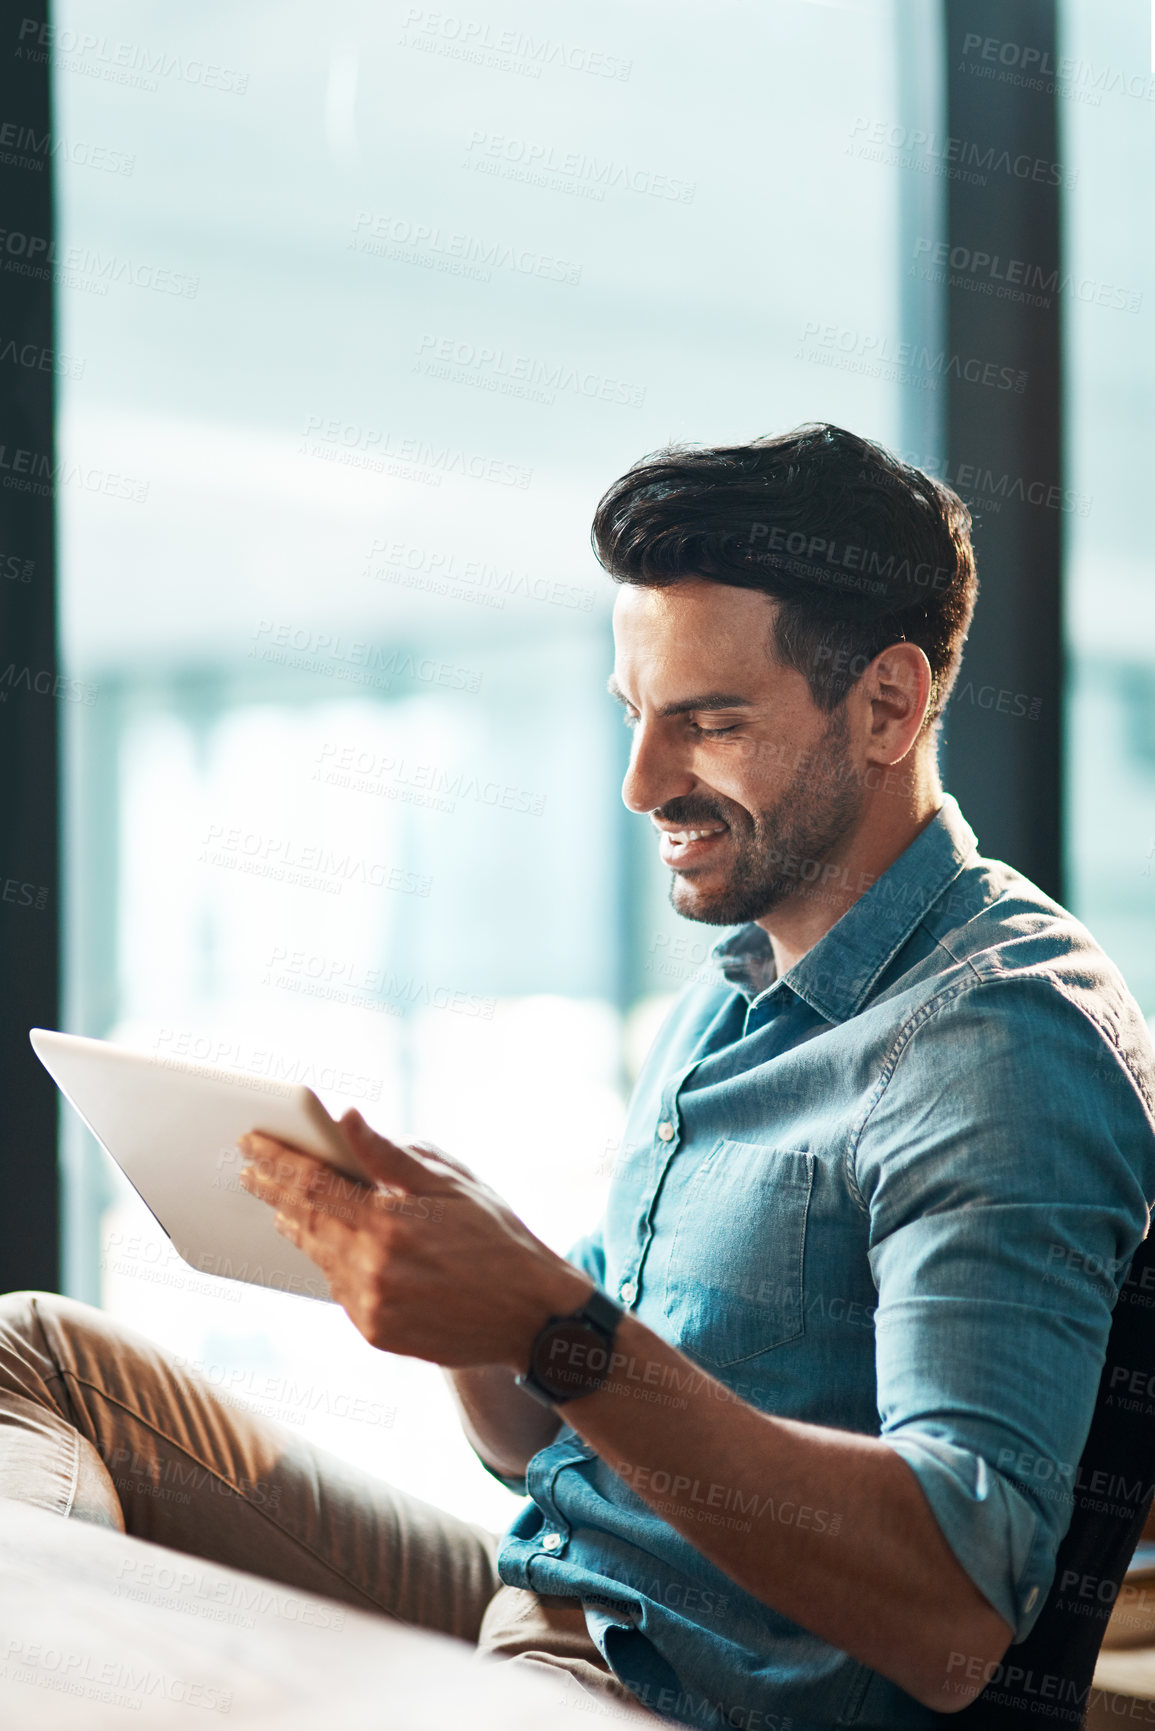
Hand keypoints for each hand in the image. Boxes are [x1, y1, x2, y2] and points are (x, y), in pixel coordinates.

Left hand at [237, 1111, 590, 1367]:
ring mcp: (371, 1306)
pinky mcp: (376, 1333)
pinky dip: (330, 1261)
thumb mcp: (452, 1183)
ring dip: (296, 1227)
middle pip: (304, 1221)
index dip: (277, 1160)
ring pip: (318, 1257)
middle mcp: (373, 1268)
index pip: (314, 1184)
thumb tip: (346, 1120)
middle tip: (248, 1169)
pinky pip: (339, 1289)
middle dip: (273, 1191)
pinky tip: (325, 1244)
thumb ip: (392, 1154)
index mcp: (390, 1222)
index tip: (249, 1141)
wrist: (530, 1315)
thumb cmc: (496, 1236)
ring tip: (281, 1205)